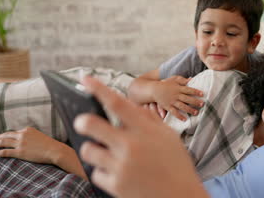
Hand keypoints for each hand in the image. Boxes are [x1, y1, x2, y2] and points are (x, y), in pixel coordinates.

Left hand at [0, 127, 60, 163]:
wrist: (55, 150)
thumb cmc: (50, 145)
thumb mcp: (39, 136)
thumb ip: (31, 137)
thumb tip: (26, 141)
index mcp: (28, 130)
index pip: (13, 132)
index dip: (4, 135)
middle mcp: (23, 134)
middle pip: (5, 135)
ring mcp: (21, 143)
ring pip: (3, 142)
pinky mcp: (20, 152)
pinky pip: (5, 152)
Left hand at [74, 76, 207, 197]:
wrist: (181, 197)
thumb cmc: (176, 164)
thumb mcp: (168, 137)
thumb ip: (148, 119)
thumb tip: (128, 105)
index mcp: (145, 130)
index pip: (117, 103)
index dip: (98, 88)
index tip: (85, 77)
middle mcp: (131, 146)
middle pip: (90, 124)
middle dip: (82, 120)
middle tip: (82, 121)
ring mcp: (121, 166)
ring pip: (89, 150)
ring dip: (94, 149)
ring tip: (105, 152)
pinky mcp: (115, 185)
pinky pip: (96, 173)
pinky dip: (104, 172)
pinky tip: (118, 173)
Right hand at [153, 76, 203, 120]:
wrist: (154, 89)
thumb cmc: (165, 84)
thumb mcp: (174, 79)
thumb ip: (182, 80)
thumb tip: (191, 79)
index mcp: (178, 88)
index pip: (188, 90)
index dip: (195, 92)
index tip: (202, 94)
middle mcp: (176, 95)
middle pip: (187, 98)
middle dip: (195, 102)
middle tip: (202, 104)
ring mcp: (172, 101)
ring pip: (182, 106)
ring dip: (189, 109)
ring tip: (196, 112)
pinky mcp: (168, 106)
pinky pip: (174, 112)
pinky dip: (179, 116)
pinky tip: (185, 119)